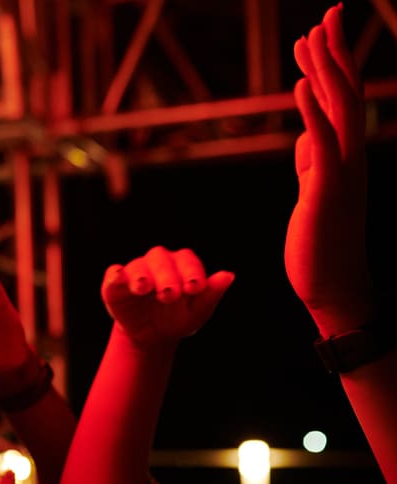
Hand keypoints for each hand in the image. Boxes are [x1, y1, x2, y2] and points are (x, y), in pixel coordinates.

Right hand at [102, 246, 232, 348]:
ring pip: (138, 266)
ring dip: (141, 275)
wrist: (151, 337)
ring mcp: (136, 271)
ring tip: (143, 287)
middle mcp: (158, 263)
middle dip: (166, 275)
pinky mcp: (115, 283)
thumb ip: (211, 294)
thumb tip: (228, 275)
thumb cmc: (178, 319)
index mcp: (182, 265)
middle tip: (170, 294)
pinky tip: (118, 278)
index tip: (195, 287)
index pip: (187, 261)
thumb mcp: (197, 312)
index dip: (191, 272)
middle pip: (161, 260)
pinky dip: (114, 275)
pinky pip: (113, 274)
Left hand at [287, 4, 370, 334]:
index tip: (321, 28)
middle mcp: (352, 156)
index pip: (343, 98)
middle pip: (346, 92)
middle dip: (334, 51)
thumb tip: (307, 134)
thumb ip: (313, 160)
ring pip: (338, 110)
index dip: (333, 61)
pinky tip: (300, 85)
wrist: (332, 287)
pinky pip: (322, 143)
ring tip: (309, 37)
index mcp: (347, 155)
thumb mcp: (314, 190)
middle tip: (327, 12)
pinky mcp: (325, 191)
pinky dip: (312, 111)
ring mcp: (342, 172)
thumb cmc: (321, 241)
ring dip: (323, 70)